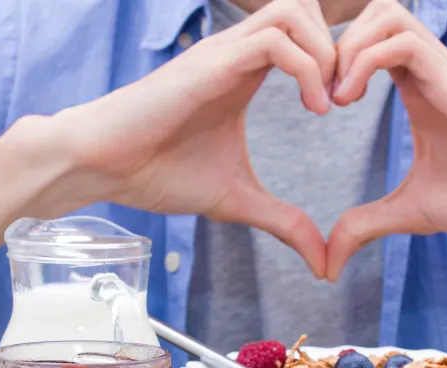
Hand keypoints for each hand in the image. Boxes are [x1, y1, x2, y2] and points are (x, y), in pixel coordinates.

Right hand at [50, 0, 335, 276]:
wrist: (101, 166)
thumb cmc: (158, 173)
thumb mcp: (238, 201)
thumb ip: (285, 224)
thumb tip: (323, 264)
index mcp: (245, 73)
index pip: (303, 32)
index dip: (336, 61)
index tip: (345, 106)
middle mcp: (236, 53)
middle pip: (304, 5)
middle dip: (340, 45)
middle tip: (345, 97)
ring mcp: (222, 54)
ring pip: (293, 10)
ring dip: (326, 52)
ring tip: (329, 104)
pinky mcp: (209, 66)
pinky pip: (273, 41)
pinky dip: (307, 69)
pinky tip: (315, 110)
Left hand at [326, 0, 446, 279]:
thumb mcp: (410, 213)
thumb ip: (366, 226)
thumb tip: (328, 263)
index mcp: (418, 90)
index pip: (370, 41)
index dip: (335, 61)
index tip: (319, 106)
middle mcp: (430, 71)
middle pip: (374, 11)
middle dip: (334, 43)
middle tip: (321, 93)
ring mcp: (444, 70)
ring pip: (385, 12)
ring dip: (347, 47)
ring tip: (336, 97)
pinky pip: (402, 41)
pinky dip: (364, 61)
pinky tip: (350, 102)